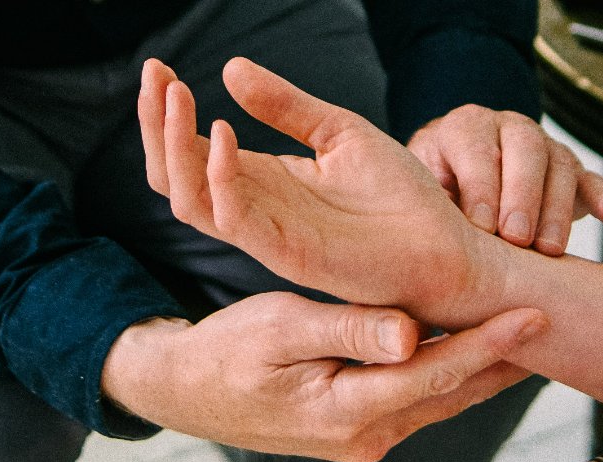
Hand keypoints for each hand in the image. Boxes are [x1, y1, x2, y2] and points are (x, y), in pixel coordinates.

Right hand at [101, 292, 544, 461]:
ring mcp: (364, 439)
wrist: (187, 391)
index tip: (533, 314)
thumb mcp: (279, 327)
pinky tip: (469, 350)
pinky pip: (417, 401)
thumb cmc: (227, 350)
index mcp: (347, 409)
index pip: (436, 373)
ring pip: (440, 400)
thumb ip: (347, 329)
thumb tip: (409, 335)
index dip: (488, 344)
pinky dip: (448, 374)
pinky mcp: (359, 430)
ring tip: (526, 334)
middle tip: (555, 322)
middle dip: (505, 359)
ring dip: (482, 368)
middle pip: (453, 394)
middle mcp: (366, 435)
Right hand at [139, 57, 500, 323]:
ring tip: (177, 95)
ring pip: (189, 199)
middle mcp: (254, 212)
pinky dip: (221, 177)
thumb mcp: (340, 132)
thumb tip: (230, 68)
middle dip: (156, 124)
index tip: (158, 66)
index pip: (192, 151)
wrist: (449, 249)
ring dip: (175, 146)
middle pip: (175, 175)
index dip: (169, 111)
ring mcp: (267, 235)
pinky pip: (235, 220)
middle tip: (153, 73)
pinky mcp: (290, 254)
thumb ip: (287, 105)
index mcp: (262, 183)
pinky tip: (222, 133)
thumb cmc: (402, 198)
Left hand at [408, 105, 602, 255]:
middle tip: (517, 238)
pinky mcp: (570, 171)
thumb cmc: (434, 194)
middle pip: (525, 149)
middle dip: (523, 195)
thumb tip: (428, 237)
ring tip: (548, 250)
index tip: (482, 228)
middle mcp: (507, 128)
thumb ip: (429, 205)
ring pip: (560, 165)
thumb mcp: (421, 192)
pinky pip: (590, 180)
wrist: (457, 179)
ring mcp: (543, 147)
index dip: (481, 187)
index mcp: (465, 128)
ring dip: (556, 210)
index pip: (476, 148)